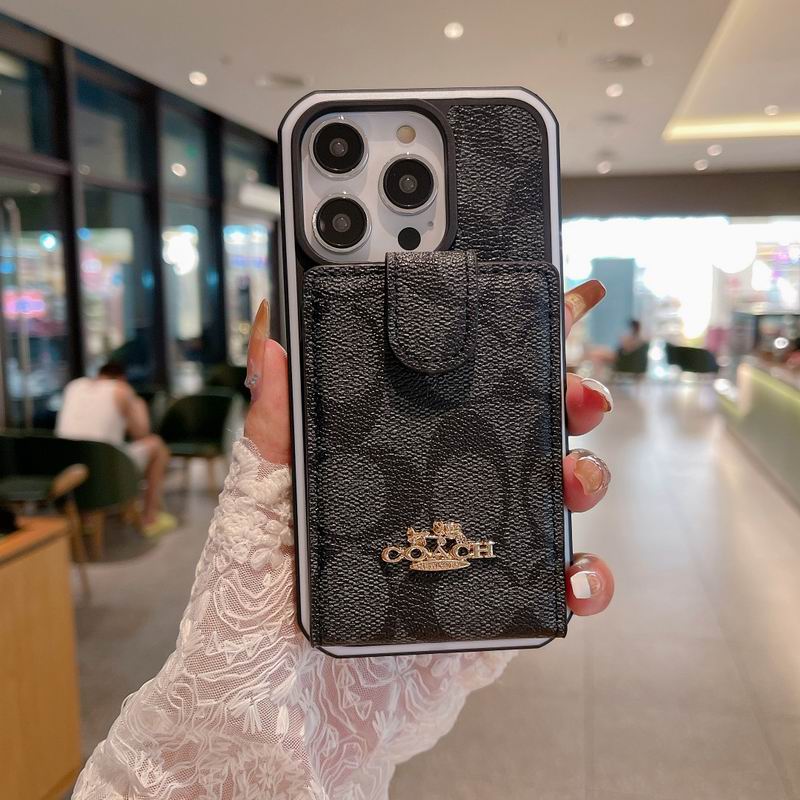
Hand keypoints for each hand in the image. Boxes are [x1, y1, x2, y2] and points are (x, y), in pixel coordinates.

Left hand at [244, 279, 613, 618]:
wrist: (273, 725)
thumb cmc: (252, 614)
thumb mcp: (256, 514)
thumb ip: (273, 433)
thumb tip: (269, 342)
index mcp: (392, 459)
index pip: (454, 387)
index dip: (507, 343)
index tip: (553, 304)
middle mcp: (440, 494)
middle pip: (522, 430)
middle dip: (567, 400)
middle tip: (581, 394)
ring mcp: (473, 551)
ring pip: (552, 498)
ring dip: (586, 477)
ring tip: (575, 481)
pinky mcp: (494, 610)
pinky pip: (557, 586)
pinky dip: (588, 578)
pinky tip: (576, 580)